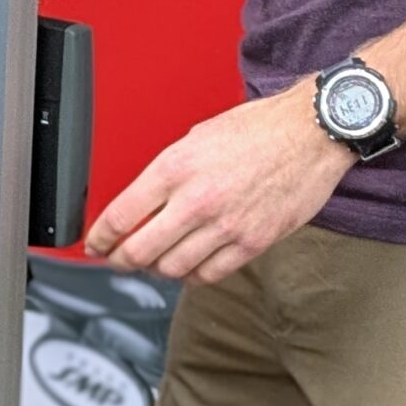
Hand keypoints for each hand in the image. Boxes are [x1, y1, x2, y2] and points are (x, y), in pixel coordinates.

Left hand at [83, 84, 354, 283]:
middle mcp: (196, 200)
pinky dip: (192, 276)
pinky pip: (209, 275)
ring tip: (155, 262)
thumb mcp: (196, 139)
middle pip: (139, 251)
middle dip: (121, 260)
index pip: (120, 216)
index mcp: (175, 168)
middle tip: (117, 259)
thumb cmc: (258, 129)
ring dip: (156, 269)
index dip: (99, 238)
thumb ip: (167, 175)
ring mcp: (225, 226)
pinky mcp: (252, 243)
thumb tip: (141, 204)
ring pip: (172, 268)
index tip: (95, 244)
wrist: (310, 133)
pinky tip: (189, 267)